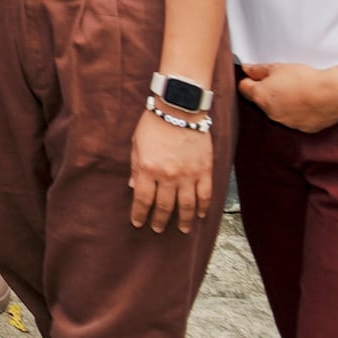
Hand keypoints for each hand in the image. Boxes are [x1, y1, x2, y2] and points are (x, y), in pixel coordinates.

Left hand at [130, 105, 214, 231]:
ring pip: (186, 205)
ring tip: (182, 229)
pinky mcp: (204, 170)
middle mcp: (168, 176)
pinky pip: (205, 194)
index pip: (142, 200)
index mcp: (148, 169)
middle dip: (160, 220)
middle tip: (158, 229)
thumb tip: (132, 187)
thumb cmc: (154, 123)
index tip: (138, 223)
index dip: (139, 214)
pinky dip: (203, 207)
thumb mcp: (136, 144)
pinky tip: (199, 215)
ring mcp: (188, 174)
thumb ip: (135, 167)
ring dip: (184, 220)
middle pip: (164, 206)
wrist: (180, 108)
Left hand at [240, 60, 337, 134]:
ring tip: (297, 91)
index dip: (249, 80)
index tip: (256, 75)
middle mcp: (270, 113)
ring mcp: (286, 123)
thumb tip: (247, 69)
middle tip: (281, 80)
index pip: (243, 88)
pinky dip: (297, 112)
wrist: (332, 94)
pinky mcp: (302, 128)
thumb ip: (258, 70)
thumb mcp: (278, 67)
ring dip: (282, 103)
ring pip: (278, 111)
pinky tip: (307, 102)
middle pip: (260, 101)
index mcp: (261, 97)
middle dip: (267, 92)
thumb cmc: (305, 79)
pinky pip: (294, 119)